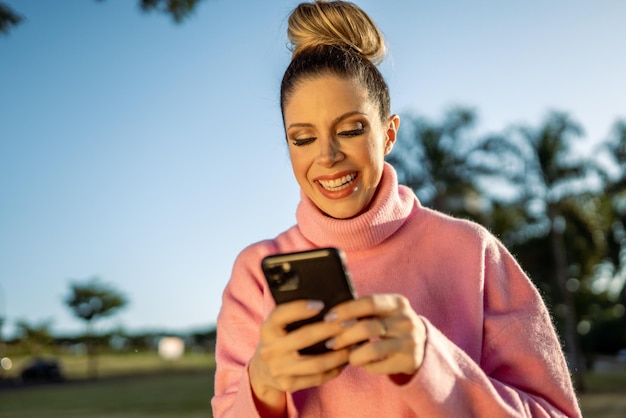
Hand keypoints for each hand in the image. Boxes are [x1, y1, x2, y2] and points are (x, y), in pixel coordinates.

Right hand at [248, 300, 349, 415]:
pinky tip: (345, 360)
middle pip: (304, 337)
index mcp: (267, 330)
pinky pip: (318, 378)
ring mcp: (279, 370)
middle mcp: (270, 350)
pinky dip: (335, 369)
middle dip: (331, 329)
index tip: (321, 304)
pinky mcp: (289, 385)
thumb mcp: (277, 327)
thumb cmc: (278, 340)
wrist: (262, 372)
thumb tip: (327, 304)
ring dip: (339, 354)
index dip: (300, 308)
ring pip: (316, 362)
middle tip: (350, 322)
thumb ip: (293, 316)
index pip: (280, 315)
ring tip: (354, 344)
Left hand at [323, 294, 425, 379]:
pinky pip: (378, 366)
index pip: (369, 303)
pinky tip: (362, 362)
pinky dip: (366, 365)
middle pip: (367, 327)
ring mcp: (410, 341)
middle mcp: (406, 320)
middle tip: (330, 343)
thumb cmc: (391, 324)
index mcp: (397, 303)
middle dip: (344, 336)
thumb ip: (365, 310)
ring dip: (353, 354)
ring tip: (345, 356)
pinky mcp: (409, 361)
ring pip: (372, 349)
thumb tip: (331, 317)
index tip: (328, 318)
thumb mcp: (385, 312)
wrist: (422, 346)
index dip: (346, 310)